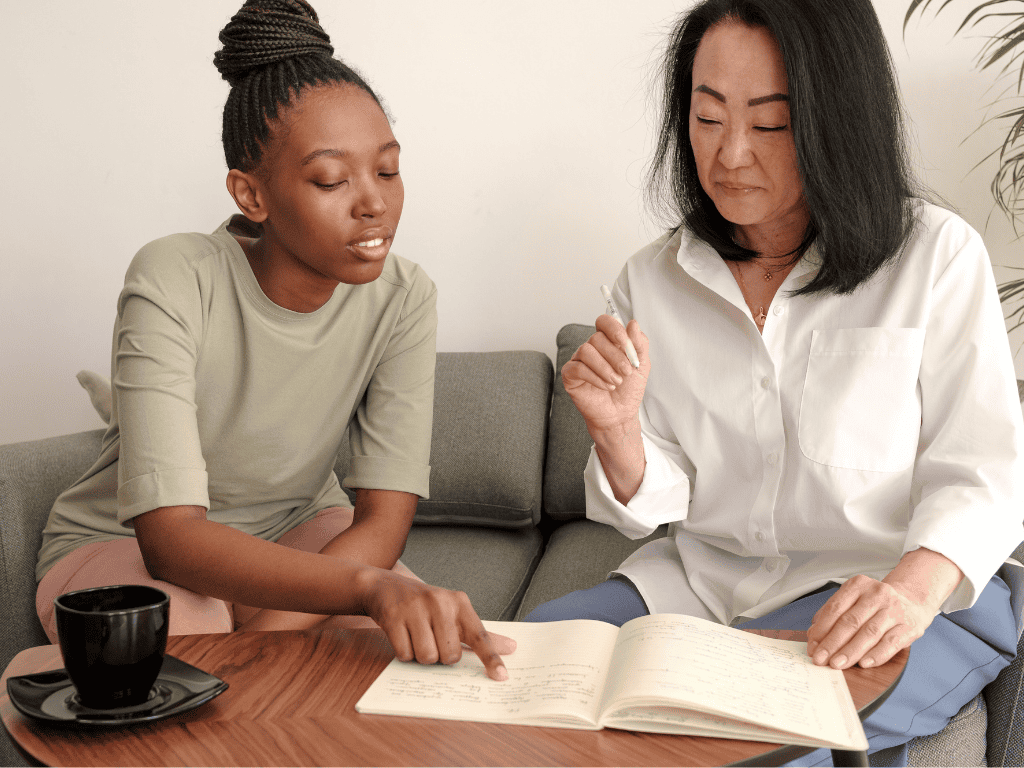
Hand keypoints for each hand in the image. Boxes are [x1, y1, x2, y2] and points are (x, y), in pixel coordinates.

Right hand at [360, 568, 514, 680]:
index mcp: (459, 602)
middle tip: (433, 638)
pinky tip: (403, 635)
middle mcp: (440, 603)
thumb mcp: (454, 613)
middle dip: (441, 656)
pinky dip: (404, 652)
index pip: (480, 635)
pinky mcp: (394, 617)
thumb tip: (511, 647)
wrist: (386, 586)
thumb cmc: (426, 605)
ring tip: (417, 636)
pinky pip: (405, 655)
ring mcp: (416, 609)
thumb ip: (480, 634)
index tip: (501, 676)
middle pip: (450, 656)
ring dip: (421, 656)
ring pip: (428, 657)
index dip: (491, 658)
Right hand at [561, 314, 648, 433]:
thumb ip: (639, 343)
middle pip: (597, 337)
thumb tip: (632, 323)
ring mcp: (579, 361)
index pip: (604, 322)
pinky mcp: (570, 375)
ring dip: (605, 368)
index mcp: (608, 341)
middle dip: (615, 356)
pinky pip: (578, 368)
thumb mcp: (641, 365)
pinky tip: (606, 387)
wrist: (620, 414)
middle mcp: (592, 348)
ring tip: (616, 382)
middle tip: (626, 372)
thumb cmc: (629, 390)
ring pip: (586, 350)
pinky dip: (595, 378)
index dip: (614, 329)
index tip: (626, 344)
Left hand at [805, 575, 937, 669]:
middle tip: (821, 659)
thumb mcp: (853, 600)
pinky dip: (876, 655)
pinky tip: (864, 663)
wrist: (912, 600)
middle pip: (850, 621)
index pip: (835, 608)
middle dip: (833, 643)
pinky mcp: (910, 626)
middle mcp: (877, 594)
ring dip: (851, 651)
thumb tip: (813, 635)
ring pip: (869, 633)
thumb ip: (832, 615)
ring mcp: (895, 610)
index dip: (822, 629)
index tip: (813, 646)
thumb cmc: (875, 604)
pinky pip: (891, 643)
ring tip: (838, 664)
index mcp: (858, 585)